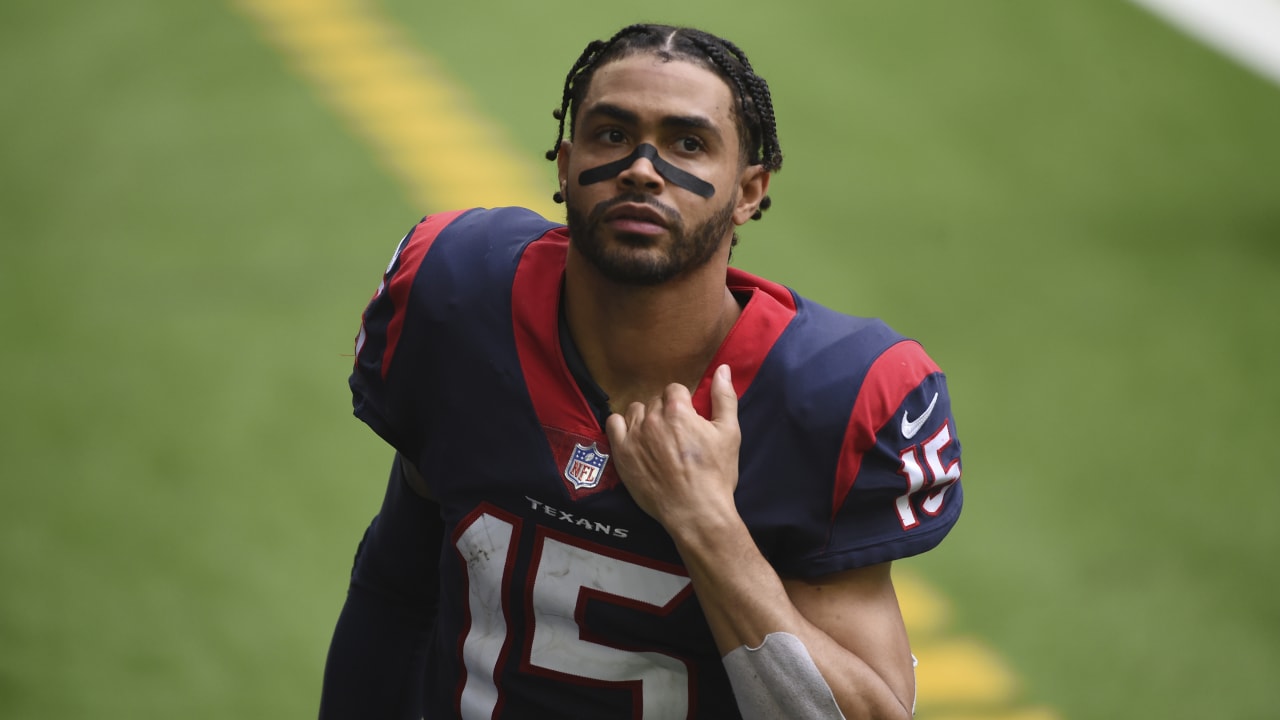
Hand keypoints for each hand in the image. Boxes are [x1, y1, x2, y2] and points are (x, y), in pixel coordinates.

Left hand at [605, 364, 741, 531]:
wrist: (695, 511)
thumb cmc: (715, 474)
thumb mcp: (729, 433)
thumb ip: (724, 397)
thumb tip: (722, 369)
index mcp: (678, 410)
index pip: (674, 390)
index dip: (682, 403)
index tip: (688, 419)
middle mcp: (653, 418)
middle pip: (655, 401)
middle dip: (665, 412)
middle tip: (676, 434)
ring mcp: (634, 436)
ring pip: (635, 411)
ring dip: (644, 418)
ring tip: (656, 437)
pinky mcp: (622, 453)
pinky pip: (612, 424)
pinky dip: (621, 425)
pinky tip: (633, 436)